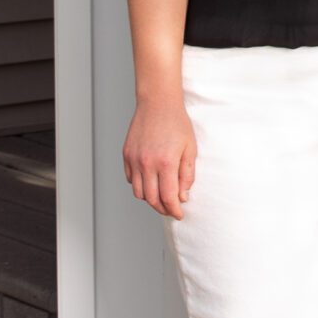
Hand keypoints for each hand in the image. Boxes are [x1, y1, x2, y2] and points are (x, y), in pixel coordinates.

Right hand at [123, 99, 195, 218]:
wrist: (158, 103)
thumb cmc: (177, 123)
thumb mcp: (190, 148)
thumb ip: (187, 174)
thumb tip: (183, 196)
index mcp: (166, 162)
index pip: (168, 197)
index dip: (174, 210)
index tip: (179, 214)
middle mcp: (147, 163)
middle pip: (152, 199)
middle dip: (163, 208)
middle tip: (171, 209)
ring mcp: (135, 159)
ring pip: (139, 192)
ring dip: (150, 199)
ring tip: (161, 197)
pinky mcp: (127, 155)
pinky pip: (131, 179)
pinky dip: (140, 186)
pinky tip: (150, 182)